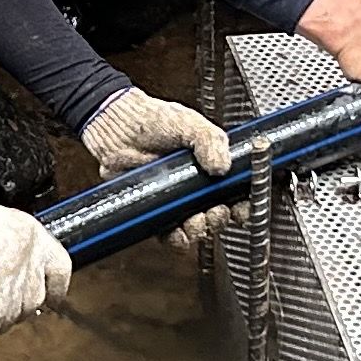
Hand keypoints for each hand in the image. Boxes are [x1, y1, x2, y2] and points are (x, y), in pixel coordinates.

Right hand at [0, 187, 73, 335]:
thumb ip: (8, 245)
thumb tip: (6, 268)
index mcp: (31, 234)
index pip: (60, 269)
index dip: (55, 289)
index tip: (50, 299)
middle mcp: (27, 256)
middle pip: (36, 299)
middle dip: (19, 309)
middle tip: (2, 310)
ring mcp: (9, 278)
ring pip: (14, 315)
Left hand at [78, 86, 239, 252]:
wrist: (118, 128)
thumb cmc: (154, 121)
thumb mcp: (190, 125)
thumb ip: (211, 141)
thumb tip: (222, 166)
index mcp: (210, 167)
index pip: (235, 193)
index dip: (241, 204)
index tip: (242, 207)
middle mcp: (195, 187)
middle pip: (218, 215)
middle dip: (220, 218)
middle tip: (216, 211)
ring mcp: (175, 200)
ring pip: (196, 228)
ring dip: (200, 229)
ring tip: (196, 219)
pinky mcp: (155, 210)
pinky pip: (169, 234)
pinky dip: (177, 239)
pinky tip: (179, 232)